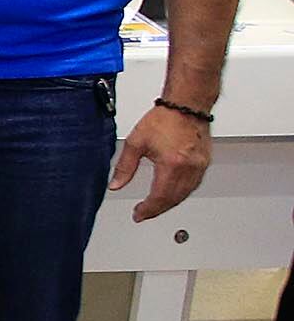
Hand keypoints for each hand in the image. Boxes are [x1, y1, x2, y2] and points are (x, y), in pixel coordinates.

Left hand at [112, 103, 210, 222]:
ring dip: (170, 203)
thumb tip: (116, 184)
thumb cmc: (165, 118)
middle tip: (144, 213)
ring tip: (155, 206)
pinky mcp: (205, 162)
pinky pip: (194, 184)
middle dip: (158, 210)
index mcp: (172, 164)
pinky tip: (172, 193)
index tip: (138, 215)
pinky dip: (181, 193)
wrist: (187, 104)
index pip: (160, 197)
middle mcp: (189, 168)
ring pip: (185, 194)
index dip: (148, 210)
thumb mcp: (136, 142)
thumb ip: (125, 167)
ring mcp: (200, 166)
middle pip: (174, 199)